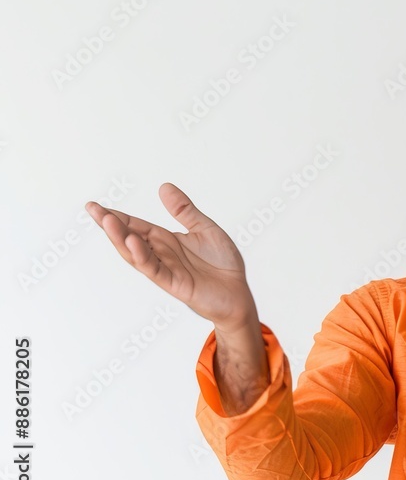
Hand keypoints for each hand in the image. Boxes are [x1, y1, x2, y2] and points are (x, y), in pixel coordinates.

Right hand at [87, 182, 255, 328]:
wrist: (238, 292)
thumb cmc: (223, 264)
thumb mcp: (205, 229)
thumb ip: (185, 210)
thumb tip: (163, 186)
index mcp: (166, 240)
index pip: (136, 225)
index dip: (116, 216)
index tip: (94, 205)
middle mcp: (161, 254)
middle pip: (129, 238)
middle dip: (111, 224)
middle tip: (92, 209)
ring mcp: (166, 269)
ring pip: (136, 254)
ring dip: (121, 239)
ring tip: (108, 221)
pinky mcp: (175, 283)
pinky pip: (155, 269)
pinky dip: (143, 256)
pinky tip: (134, 242)